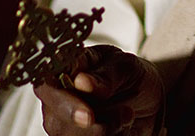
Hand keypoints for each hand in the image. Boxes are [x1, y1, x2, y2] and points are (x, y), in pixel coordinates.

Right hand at [34, 44, 164, 134]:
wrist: (148, 100)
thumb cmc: (129, 75)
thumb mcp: (125, 66)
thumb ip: (105, 74)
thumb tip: (81, 82)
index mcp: (66, 67)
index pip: (46, 84)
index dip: (61, 101)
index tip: (88, 114)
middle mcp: (59, 97)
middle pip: (55, 121)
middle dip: (90, 125)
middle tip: (122, 114)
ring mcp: (65, 121)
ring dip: (105, 131)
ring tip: (127, 113)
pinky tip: (122, 127)